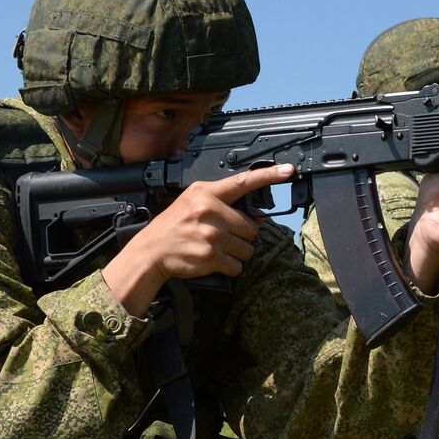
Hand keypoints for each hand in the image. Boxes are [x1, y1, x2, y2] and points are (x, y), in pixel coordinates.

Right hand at [103, 163, 292, 316]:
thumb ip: (222, 204)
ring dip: (237, 253)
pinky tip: (214, 261)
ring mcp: (211, 234)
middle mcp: (209, 211)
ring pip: (247, 248)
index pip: (243, 182)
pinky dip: (229, 267)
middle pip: (250, 227)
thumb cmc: (173, 227)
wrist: (151, 251)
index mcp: (206, 193)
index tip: (287, 171)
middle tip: (223, 237)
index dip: (268, 176)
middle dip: (241, 236)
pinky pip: (237, 265)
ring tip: (217, 249)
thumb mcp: (192, 203)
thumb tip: (257, 218)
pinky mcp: (210, 256)